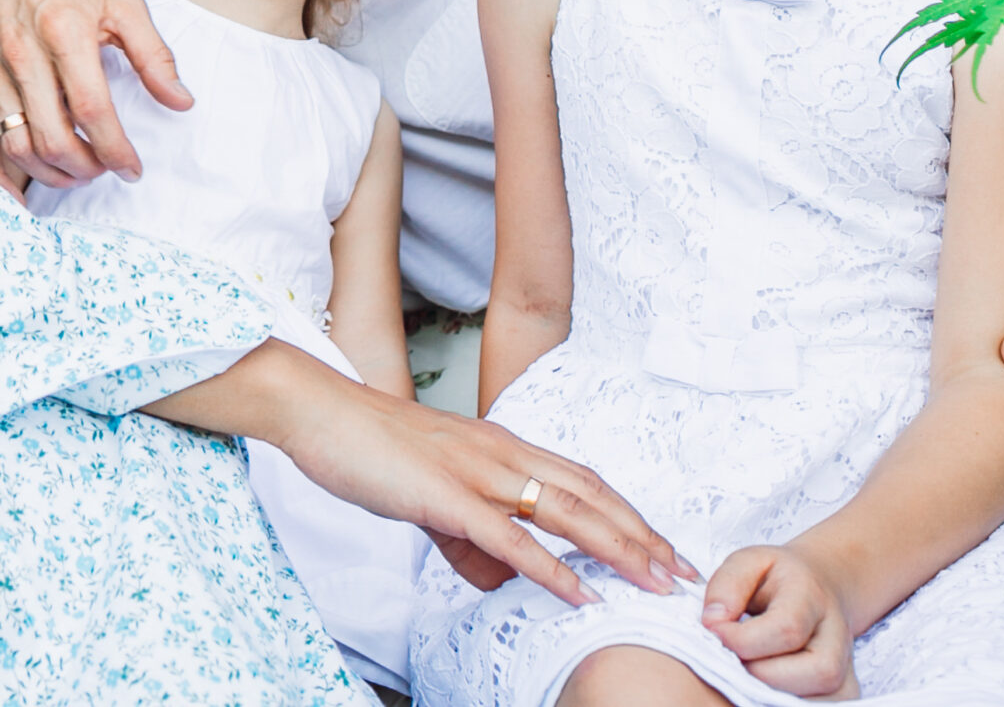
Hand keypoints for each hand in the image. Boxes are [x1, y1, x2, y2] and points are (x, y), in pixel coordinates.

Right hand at [0, 0, 186, 187]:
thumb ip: (155, 57)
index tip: (133, 169)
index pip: (92, 110)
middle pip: (53, 137)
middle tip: (104, 170)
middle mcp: (23, 54)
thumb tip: (182, 103)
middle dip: (85, 168)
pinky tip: (20, 192)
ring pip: (17, 145)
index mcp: (65, 33)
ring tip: (76, 173)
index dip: (115, 149)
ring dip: (51, 173)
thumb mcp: (124, 6)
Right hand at [151, 341, 695, 610]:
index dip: (628, 513)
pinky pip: (512, 539)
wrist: (318, 410)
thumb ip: (465, 524)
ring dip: (619, 550)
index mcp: (501, 446)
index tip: (663, 547)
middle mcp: (502, 453)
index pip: (582, 480)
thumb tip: (490, 567)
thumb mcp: (429, 486)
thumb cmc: (366, 444)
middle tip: (685, 573)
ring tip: (656, 583)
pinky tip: (582, 593)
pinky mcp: (448, 497)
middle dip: (645, 535)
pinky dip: (554, 568)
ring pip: (567, 513)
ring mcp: (478, 473)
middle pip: (592, 495)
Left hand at [699, 544, 856, 698]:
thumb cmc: (775, 577)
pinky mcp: (844, 688)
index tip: (714, 630)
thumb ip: (727, 586)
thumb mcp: (747, 562)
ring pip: (823, 698)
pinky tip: (764, 685)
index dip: (743, 638)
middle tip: (734, 657)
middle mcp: (837, 634)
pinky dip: (786, 702)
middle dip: (763, 673)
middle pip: (818, 671)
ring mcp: (847, 665)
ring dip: (775, 692)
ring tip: (748, 669)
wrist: (818, 586)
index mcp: (812, 596)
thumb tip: (713, 622)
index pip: (787, 629)